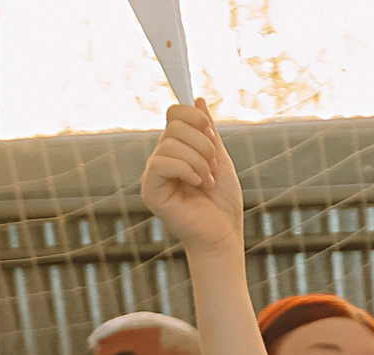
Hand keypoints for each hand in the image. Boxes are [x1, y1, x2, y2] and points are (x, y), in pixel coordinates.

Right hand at [141, 101, 243, 255]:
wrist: (224, 235)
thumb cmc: (223, 203)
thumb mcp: (220, 160)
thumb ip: (208, 132)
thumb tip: (198, 100)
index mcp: (178, 149)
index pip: (175, 115)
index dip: (193, 116)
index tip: (211, 132)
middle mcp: (162, 158)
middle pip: (175, 126)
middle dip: (203, 144)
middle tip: (212, 168)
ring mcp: (154, 174)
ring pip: (170, 144)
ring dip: (199, 161)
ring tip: (207, 182)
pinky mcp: (150, 190)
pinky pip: (161, 163)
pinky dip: (186, 170)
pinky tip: (198, 185)